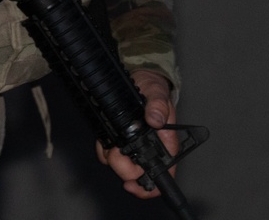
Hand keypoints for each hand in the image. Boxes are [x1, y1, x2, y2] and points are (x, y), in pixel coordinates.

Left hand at [95, 69, 177, 198]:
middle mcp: (149, 150)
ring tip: (110, 142)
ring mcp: (133, 146)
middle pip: (135, 174)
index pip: (161, 176)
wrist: (140, 79)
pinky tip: (105, 138)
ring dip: (111, 157)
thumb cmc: (154, 89)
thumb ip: (158, 106)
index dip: (147, 188)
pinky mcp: (119, 139)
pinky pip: (108, 153)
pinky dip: (103, 148)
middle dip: (121, 166)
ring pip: (119, 165)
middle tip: (115, 151)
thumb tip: (156, 120)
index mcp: (164, 146)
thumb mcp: (158, 94)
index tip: (131, 184)